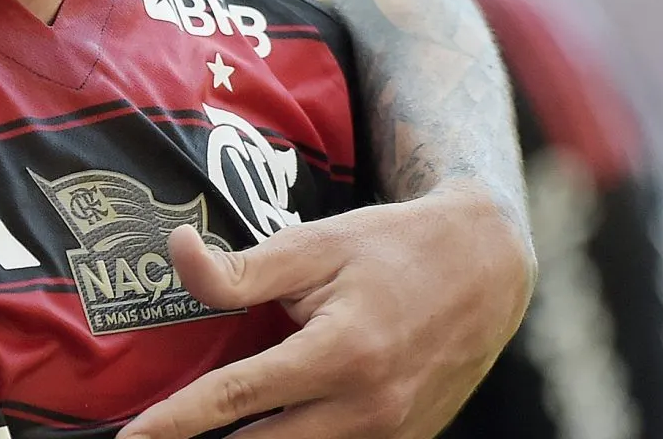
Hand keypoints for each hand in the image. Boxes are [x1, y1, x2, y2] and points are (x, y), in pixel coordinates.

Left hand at [120, 183, 533, 438]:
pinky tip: (263, 428)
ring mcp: (390, 435)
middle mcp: (367, 408)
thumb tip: (175, 252)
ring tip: (200, 435)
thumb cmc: (392, 247)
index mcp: (339, 354)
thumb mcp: (317, 244)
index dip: (173, 424)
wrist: (488, 268)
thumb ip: (242, 267)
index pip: (234, 399)